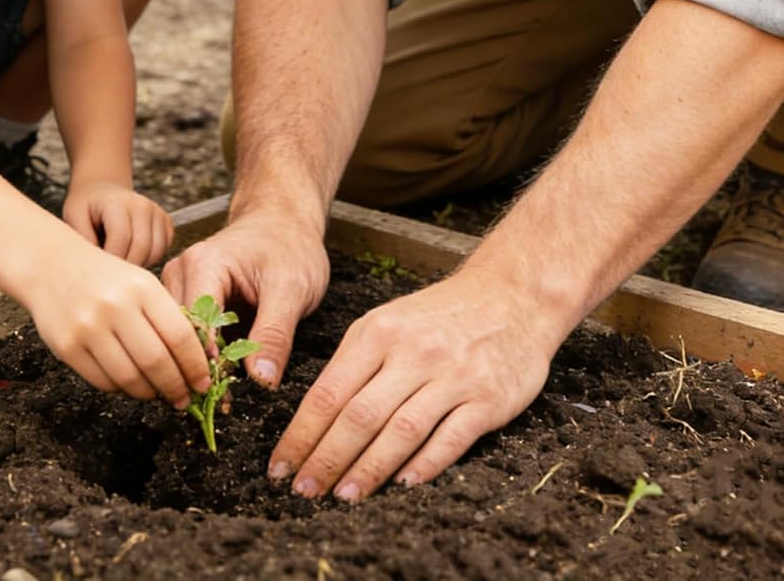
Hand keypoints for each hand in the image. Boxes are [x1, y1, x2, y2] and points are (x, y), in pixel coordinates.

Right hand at [29, 235, 210, 403]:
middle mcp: (116, 306)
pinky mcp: (67, 347)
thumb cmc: (106, 277)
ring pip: (129, 378)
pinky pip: (103, 382)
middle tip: (184, 399)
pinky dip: (122, 389)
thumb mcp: (141, 283)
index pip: (179, 335)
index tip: (203, 382)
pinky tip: (130, 383)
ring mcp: (88, 327)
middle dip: (176, 387)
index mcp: (142, 287)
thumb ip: (165, 318)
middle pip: (156, 362)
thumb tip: (191, 364)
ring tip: (157, 392)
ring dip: (149, 393)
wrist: (53, 264)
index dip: (195, 366)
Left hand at [63, 179, 172, 266]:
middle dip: (126, 267)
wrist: (102, 190)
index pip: (121, 238)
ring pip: (156, 251)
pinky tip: (133, 254)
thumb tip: (94, 264)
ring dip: (139, 264)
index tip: (100, 272)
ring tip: (120, 262)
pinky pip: (164, 249)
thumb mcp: (73, 217)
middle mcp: (141, 205)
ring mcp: (156, 211)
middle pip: (141, 247)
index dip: (112, 260)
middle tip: (110, 274)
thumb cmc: (86, 206)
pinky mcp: (165, 220)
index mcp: (117, 202)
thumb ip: (82, 238)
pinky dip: (151, 258)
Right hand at [162, 207, 329, 387]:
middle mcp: (182, 272)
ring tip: (216, 396)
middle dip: (197, 370)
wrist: (285, 222)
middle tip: (217, 405)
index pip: (193, 325)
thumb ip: (274, 334)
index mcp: (203, 265)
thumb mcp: (291, 290)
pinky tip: (216, 378)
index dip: (205, 363)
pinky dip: (202, 356)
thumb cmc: (290, 246)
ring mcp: (181, 284)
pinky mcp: (189, 297)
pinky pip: (188, 332)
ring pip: (178, 336)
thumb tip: (261, 381)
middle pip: (179, 333)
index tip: (220, 396)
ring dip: (196, 366)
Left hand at [268, 269, 554, 500]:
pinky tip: (402, 485)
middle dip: (326, 459)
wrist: (511, 294)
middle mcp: (412, 353)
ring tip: (344, 497)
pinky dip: (424, 465)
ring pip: (400, 432)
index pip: (328, 393)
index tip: (280, 467)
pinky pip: (449, 439)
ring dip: (368, 470)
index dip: (301, 435)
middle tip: (304, 491)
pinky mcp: (487, 399)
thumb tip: (316, 418)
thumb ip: (356, 364)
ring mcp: (451, 376)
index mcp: (378, 332)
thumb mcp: (390, 321)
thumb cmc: (442, 315)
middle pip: (359, 416)